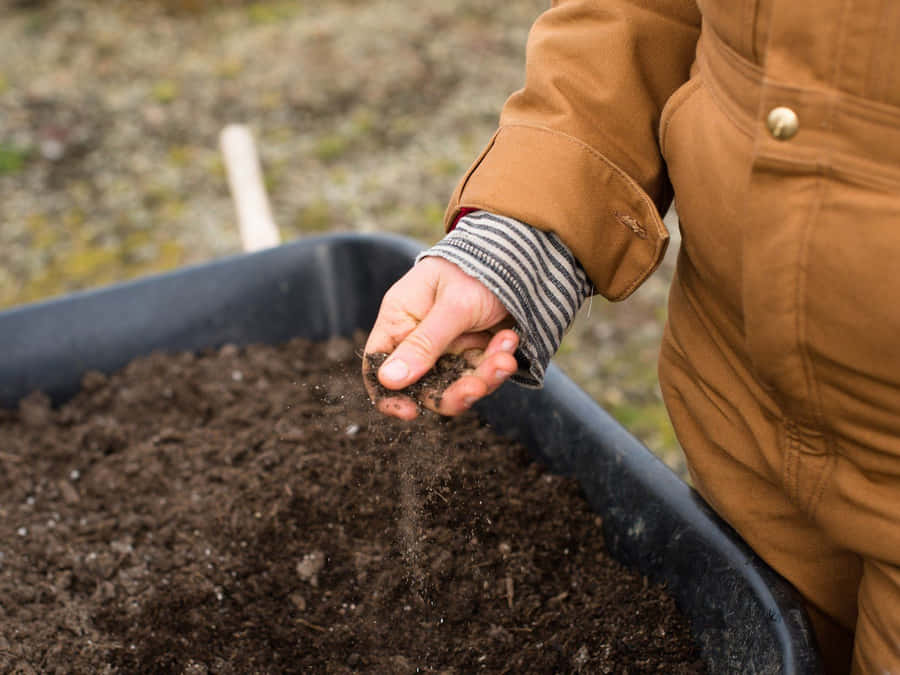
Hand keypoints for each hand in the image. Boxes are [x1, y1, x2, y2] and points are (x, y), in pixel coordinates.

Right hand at [363, 257, 519, 419]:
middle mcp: (419, 336)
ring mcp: (448, 346)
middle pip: (423, 384)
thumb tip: (388, 381)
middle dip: (453, 391)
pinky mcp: (475, 350)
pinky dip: (498, 362)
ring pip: (457, 383)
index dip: (388, 394)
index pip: (378, 364)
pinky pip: (481, 373)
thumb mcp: (452, 306)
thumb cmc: (476, 269)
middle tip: (478, 387)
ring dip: (484, 376)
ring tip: (505, 358)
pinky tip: (510, 340)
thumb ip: (424, 343)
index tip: (410, 413)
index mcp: (400, 318)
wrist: (519, 255)